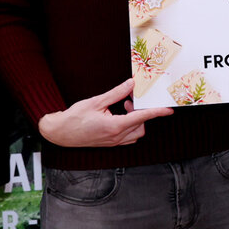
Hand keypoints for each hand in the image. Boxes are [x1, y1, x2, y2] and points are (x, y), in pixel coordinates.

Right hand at [38, 78, 172, 146]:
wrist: (60, 133)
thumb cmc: (74, 117)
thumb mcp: (96, 102)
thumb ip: (116, 93)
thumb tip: (131, 84)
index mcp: (114, 126)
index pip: (141, 117)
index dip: (156, 112)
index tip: (168, 110)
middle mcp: (116, 137)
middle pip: (141, 126)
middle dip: (141, 113)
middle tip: (129, 101)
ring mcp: (113, 143)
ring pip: (136, 133)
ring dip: (135, 120)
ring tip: (123, 108)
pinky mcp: (110, 144)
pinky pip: (128, 137)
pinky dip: (129, 127)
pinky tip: (119, 117)